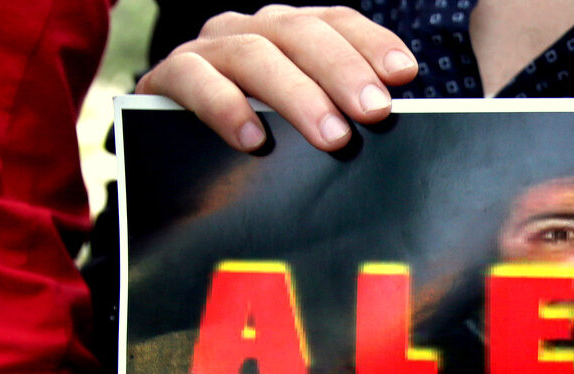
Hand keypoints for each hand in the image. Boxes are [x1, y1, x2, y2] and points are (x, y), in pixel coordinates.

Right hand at [137, 5, 418, 152]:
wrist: (175, 151)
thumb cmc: (259, 137)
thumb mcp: (303, 119)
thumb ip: (339, 113)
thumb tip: (390, 127)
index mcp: (290, 32)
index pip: (336, 22)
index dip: (370, 43)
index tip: (403, 74)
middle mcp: (251, 29)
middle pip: (301, 35)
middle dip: (343, 72)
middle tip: (374, 112)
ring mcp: (209, 49)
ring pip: (255, 55)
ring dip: (297, 96)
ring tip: (332, 136)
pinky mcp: (169, 75)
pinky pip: (195, 80)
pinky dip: (226, 108)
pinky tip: (254, 139)